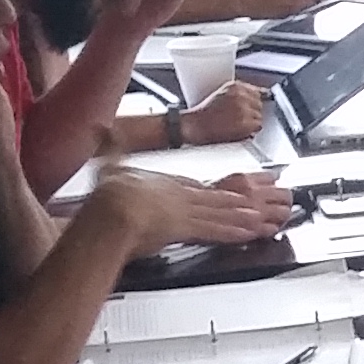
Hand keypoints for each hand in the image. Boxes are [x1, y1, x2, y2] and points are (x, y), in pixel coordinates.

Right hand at [82, 163, 287, 252]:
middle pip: (214, 197)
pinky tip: (249, 232)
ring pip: (222, 212)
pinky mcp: (190, 229)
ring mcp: (187, 212)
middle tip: (256, 201)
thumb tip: (103, 130)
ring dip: (242, 215)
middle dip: (237, 200)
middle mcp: (180, 195)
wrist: (115, 212)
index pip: (192, 185)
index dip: (209, 189)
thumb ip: (111, 149)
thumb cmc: (110, 194)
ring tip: (260, 215)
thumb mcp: (110, 165)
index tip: (221, 191)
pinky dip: (236, 231)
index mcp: (164, 182)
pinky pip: (218, 231)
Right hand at [182, 78, 268, 143]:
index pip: (257, 91)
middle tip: (239, 117)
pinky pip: (258, 126)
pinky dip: (251, 130)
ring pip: (260, 116)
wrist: (195, 125)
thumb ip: (237, 93)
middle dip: (253, 111)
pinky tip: (239, 129)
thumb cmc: (204, 113)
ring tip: (237, 124)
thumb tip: (256, 95)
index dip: (252, 102)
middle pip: (259, 104)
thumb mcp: (221, 94)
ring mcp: (245, 109)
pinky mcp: (246, 122)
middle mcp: (241, 96)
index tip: (249, 107)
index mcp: (235, 86)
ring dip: (252, 121)